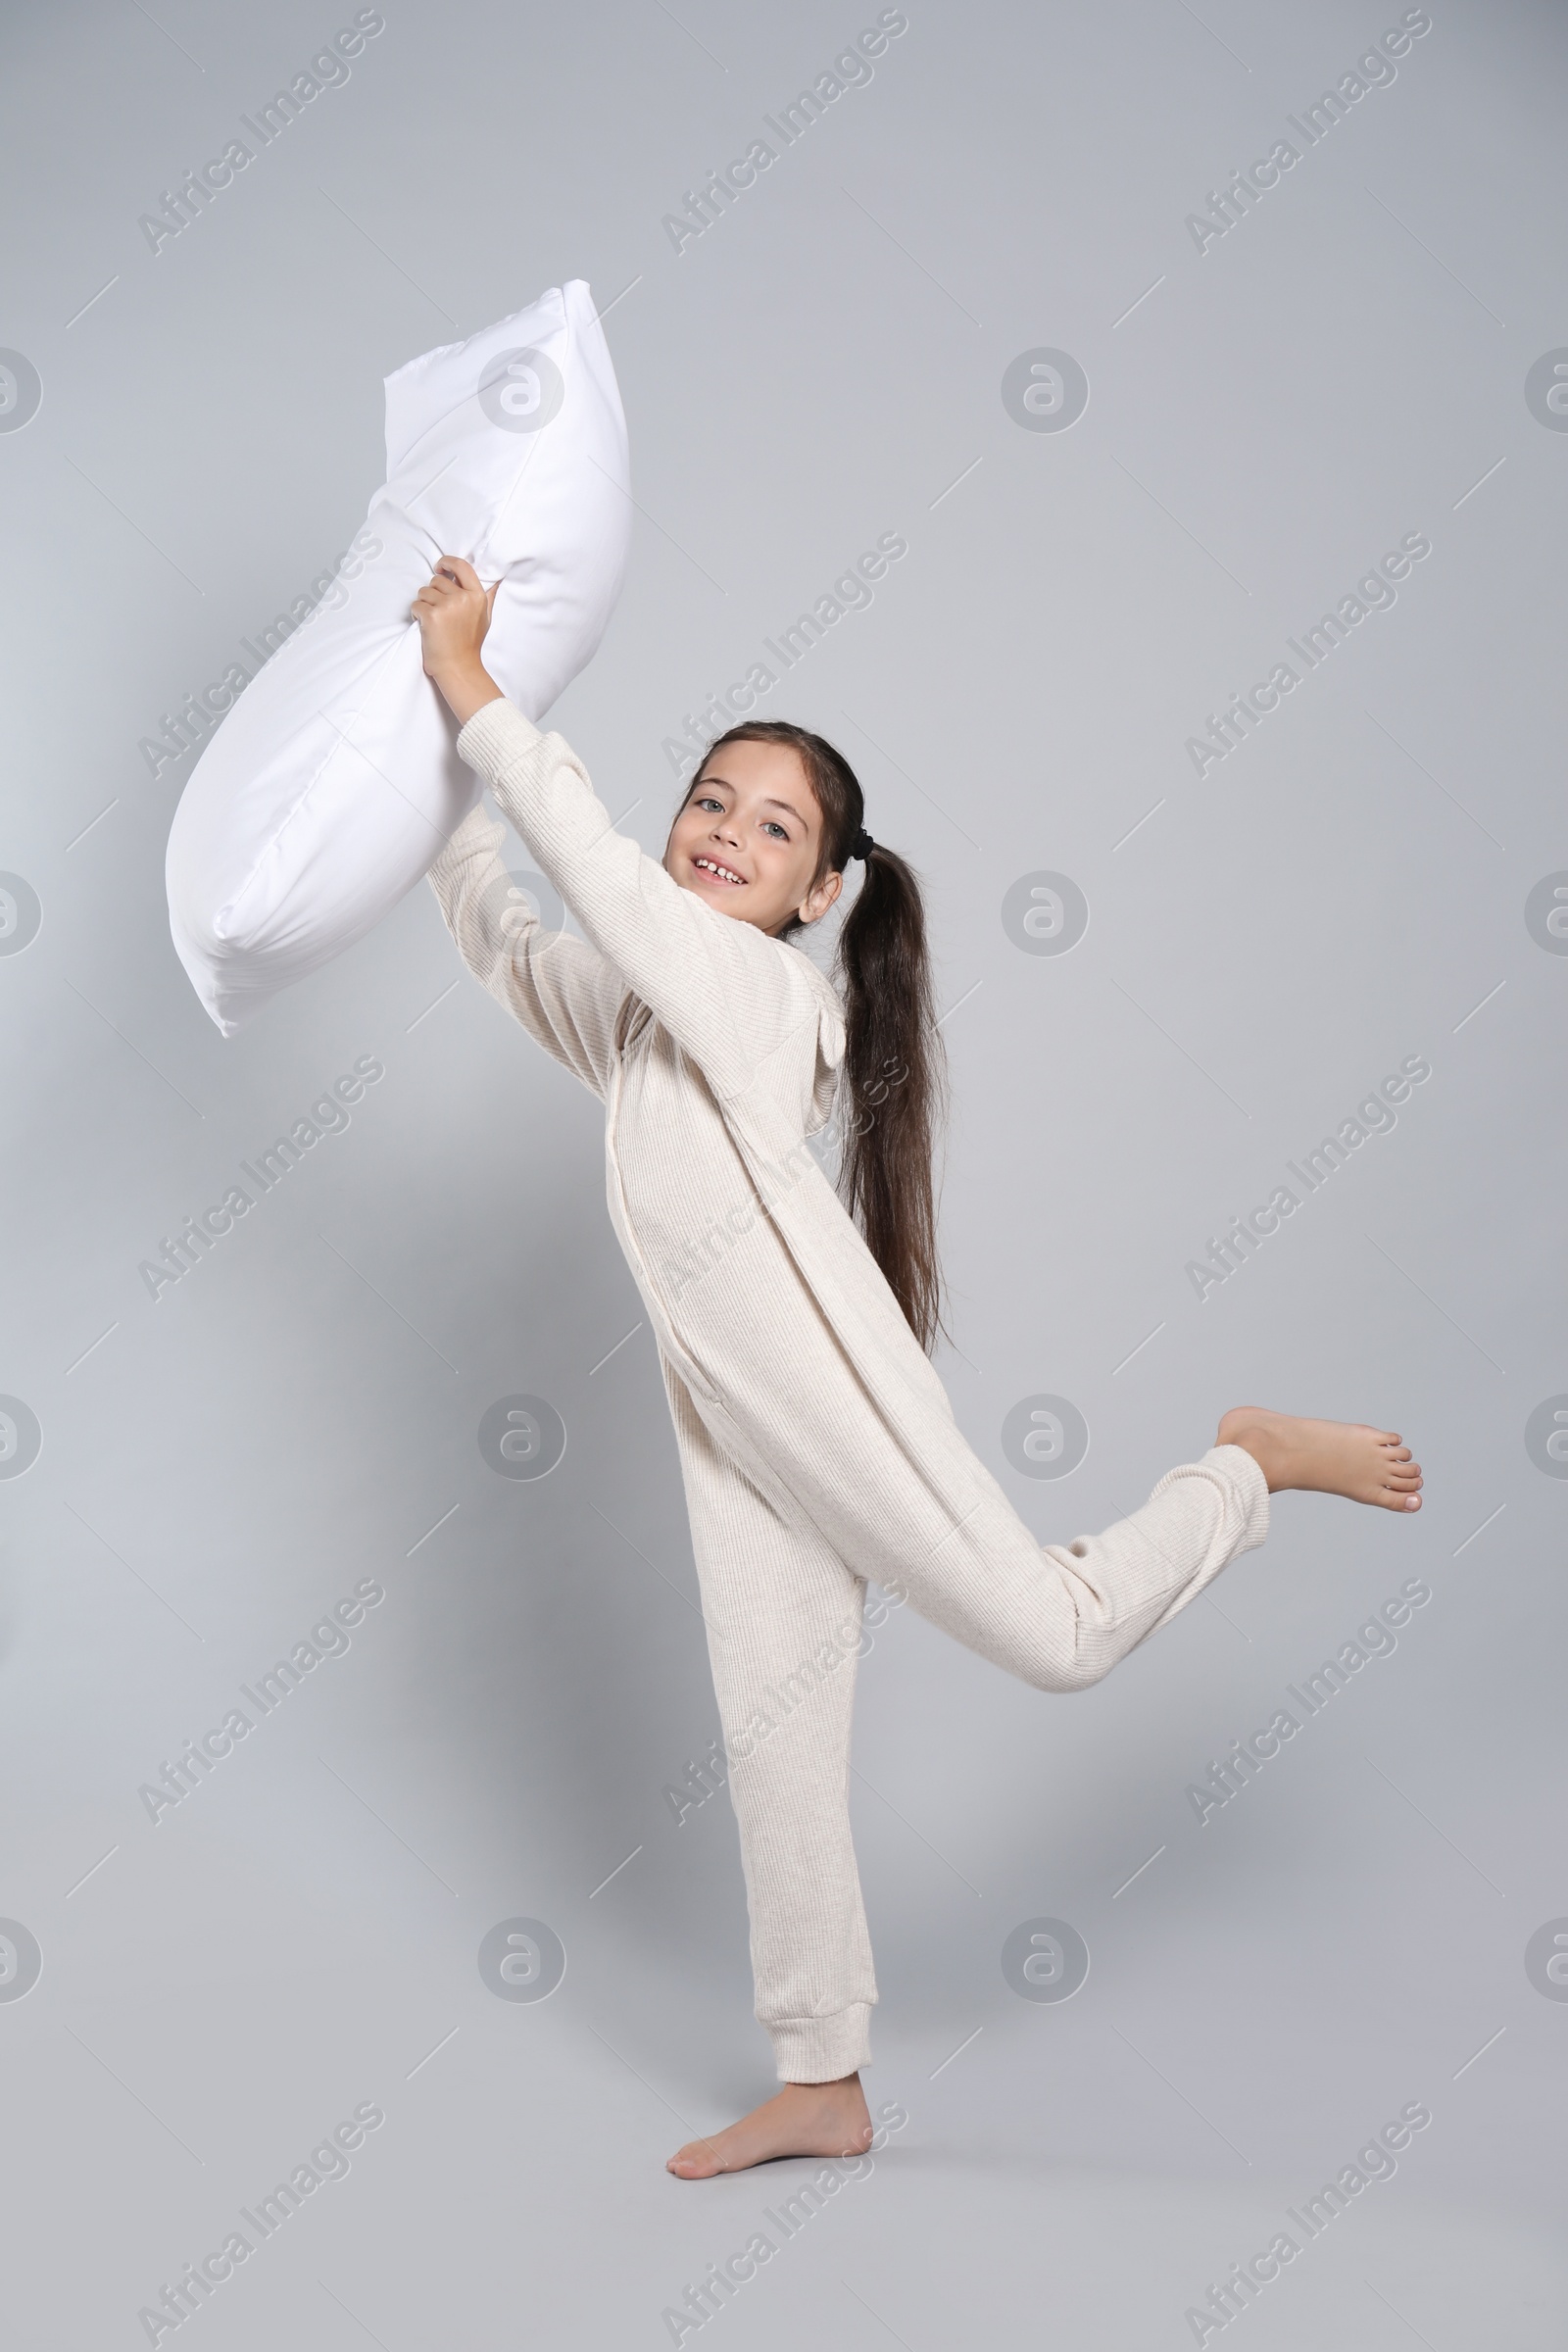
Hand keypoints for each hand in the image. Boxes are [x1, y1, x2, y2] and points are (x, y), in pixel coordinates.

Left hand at [412, 555, 502, 723]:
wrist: (458, 667)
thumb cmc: (470, 644)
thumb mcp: (485, 617)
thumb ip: (488, 596)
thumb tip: (496, 579)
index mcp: (477, 596)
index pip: (461, 566)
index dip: (447, 562)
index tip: (440, 567)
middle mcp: (463, 598)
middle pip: (437, 580)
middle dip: (433, 593)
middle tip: (438, 612)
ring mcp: (447, 606)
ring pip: (424, 591)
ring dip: (424, 604)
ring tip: (433, 621)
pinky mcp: (431, 615)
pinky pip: (415, 604)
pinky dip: (416, 615)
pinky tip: (425, 627)